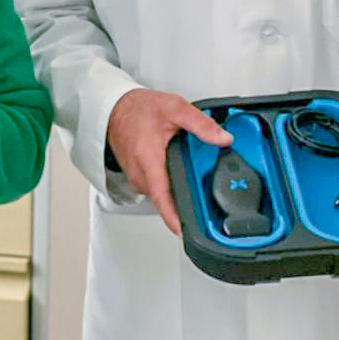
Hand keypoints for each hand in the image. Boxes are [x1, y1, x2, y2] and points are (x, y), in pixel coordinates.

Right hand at [106, 88, 232, 235]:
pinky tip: (174, 165)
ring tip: (189, 169)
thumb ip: (201, 124)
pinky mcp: (138, 177)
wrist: (115, 107)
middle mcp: (140, 173)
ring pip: (162, 192)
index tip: (185, 231)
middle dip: (187, 195)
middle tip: (205, 185)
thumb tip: (223, 138)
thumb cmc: (137, 109)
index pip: (161, 197)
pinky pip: (156, 186)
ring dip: (177, 185)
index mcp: (149, 160)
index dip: (173, 217)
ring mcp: (137, 177)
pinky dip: (168, 180)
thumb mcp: (174, 108)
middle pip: (167, 196)